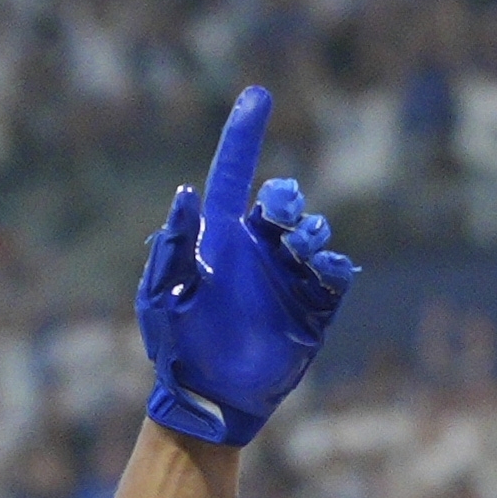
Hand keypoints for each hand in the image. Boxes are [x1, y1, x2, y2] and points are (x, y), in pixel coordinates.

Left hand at [136, 88, 359, 450]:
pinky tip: (323, 271)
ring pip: (312, 234)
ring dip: (309, 234)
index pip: (233, 173)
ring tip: (299, 252)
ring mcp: (287, 276)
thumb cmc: (176, 349)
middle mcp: (256, 250)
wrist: (209, 402)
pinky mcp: (312, 307)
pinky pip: (334, 274)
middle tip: (279, 214)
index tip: (257, 95)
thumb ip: (173, 247)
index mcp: (219, 238)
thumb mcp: (162, 298)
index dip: (244, 134)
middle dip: (286, 199)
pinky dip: (334, 266)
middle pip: (283, 200)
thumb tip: (185, 193)